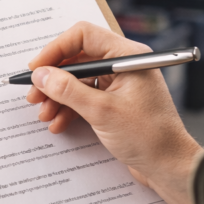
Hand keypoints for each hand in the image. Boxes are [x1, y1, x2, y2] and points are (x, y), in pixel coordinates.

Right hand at [25, 22, 200, 203]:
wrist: (169, 167)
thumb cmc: (148, 137)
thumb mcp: (101, 112)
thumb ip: (68, 90)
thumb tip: (41, 75)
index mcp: (128, 56)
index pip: (83, 36)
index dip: (55, 50)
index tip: (37, 69)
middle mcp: (123, 64)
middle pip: (77, 59)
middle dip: (53, 78)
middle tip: (34, 95)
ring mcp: (119, 83)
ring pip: (78, 80)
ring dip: (58, 96)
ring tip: (44, 114)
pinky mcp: (115, 102)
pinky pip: (85, 96)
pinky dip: (69, 108)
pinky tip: (58, 122)